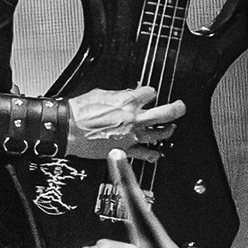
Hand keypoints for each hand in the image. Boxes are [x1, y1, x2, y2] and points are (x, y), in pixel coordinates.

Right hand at [65, 86, 181, 150]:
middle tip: (181, 107)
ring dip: (167, 131)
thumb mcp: (100, 93)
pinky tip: (157, 154)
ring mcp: (130, 136)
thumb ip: (119, 94)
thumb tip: (128, 95)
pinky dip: (153, 155)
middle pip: (165, 113)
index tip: (149, 94)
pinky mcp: (124, 150)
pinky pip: (144, 154)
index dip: (150, 92)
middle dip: (176, 109)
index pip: (150, 92)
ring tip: (171, 129)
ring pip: (158, 135)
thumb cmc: (79, 112)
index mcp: (127, 101)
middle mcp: (133, 119)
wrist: (67, 129)